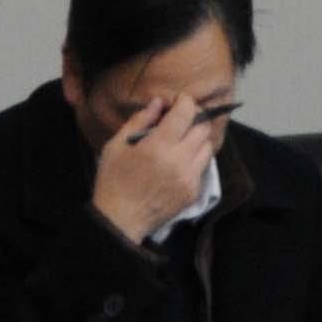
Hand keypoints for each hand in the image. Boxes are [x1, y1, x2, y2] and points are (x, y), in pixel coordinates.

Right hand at [91, 95, 225, 243]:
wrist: (120, 220)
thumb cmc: (113, 181)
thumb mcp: (116, 146)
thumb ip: (139, 121)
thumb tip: (159, 102)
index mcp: (158, 147)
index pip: (186, 113)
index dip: (185, 100)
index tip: (176, 101)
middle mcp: (180, 161)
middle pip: (203, 128)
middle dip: (193, 117)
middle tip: (179, 119)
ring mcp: (190, 178)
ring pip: (208, 146)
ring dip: (197, 138)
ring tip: (180, 140)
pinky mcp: (194, 192)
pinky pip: (203, 166)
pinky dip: (195, 157)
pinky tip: (179, 160)